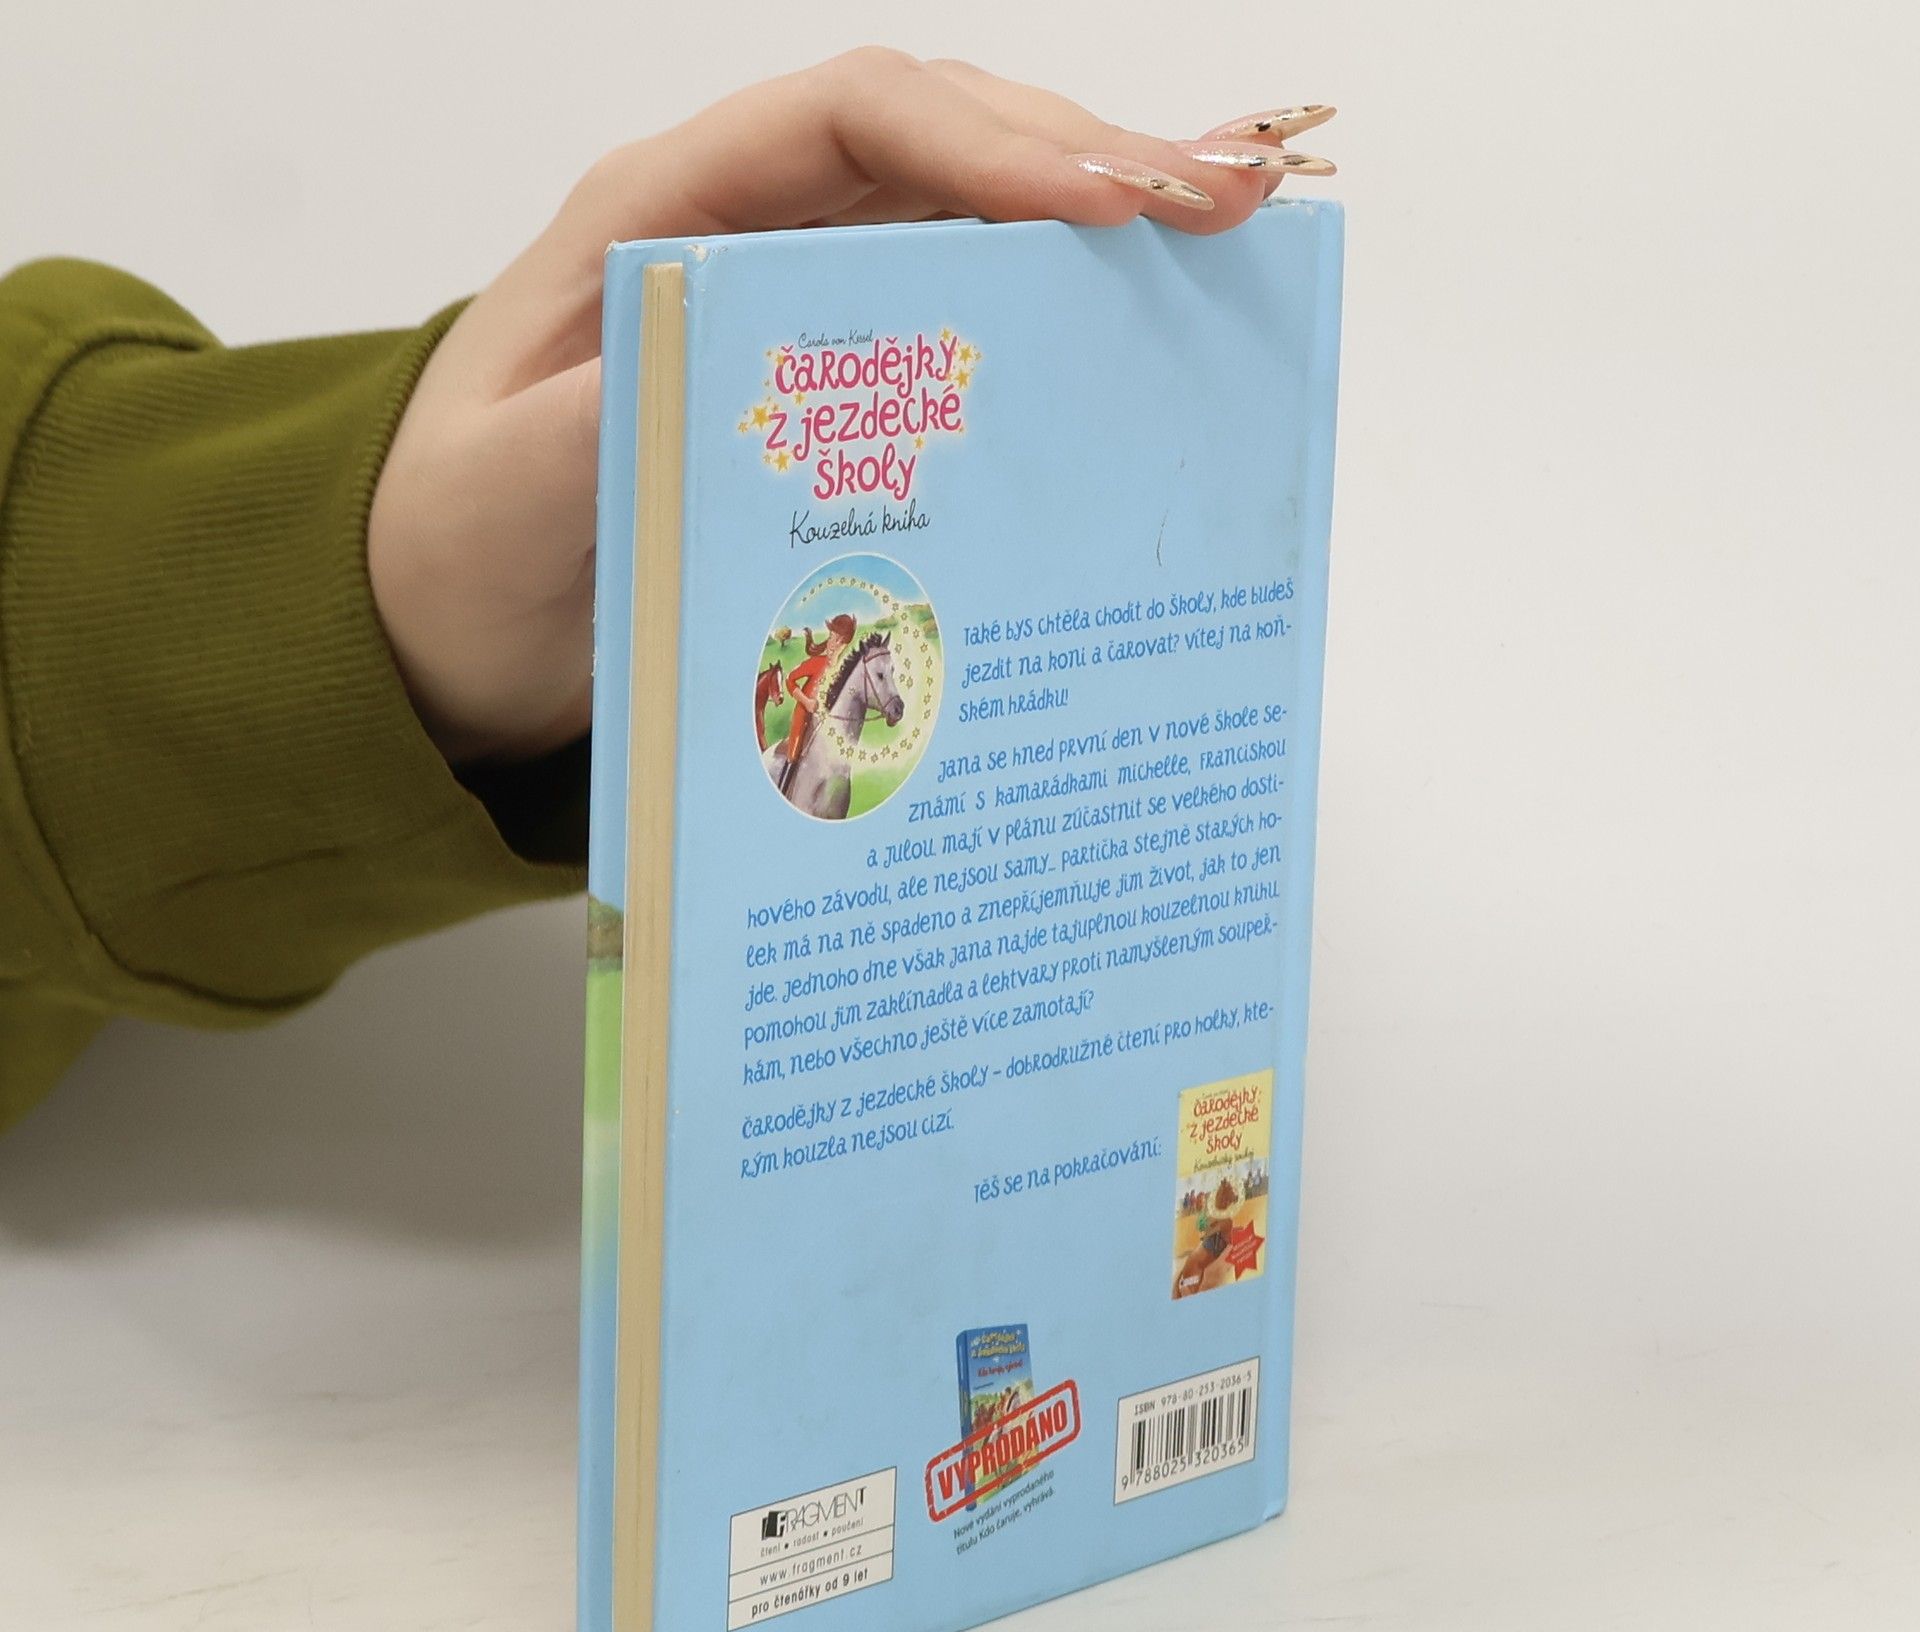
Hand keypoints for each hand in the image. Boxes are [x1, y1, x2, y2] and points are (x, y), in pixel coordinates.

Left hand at [368, 50, 1333, 763]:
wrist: (446, 634)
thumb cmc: (452, 549)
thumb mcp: (502, 492)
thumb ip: (597, 424)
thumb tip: (730, 369)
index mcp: (663, 216)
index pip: (857, 122)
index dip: (993, 142)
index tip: (1109, 200)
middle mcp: (748, 241)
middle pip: (945, 153)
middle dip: (1088, 166)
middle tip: (1226, 208)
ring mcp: (798, 319)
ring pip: (969, 237)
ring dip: (1095, 243)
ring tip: (1223, 259)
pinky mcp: (832, 406)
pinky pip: (959, 340)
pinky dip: (1054, 339)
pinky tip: (1137, 356)